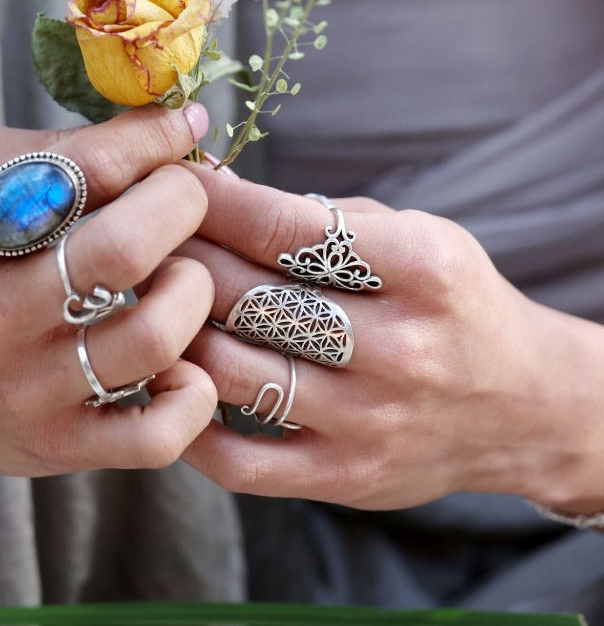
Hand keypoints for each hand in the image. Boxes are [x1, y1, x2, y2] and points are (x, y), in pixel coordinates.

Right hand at [0, 104, 218, 490]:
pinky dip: (193, 397)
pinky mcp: (55, 445)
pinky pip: (156, 436)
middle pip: (122, 248)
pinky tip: (183, 361)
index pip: (80, 170)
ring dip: (192, 289)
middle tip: (185, 194)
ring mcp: (23, 389)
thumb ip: (48, 150)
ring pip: (153, 337)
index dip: (152, 137)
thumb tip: (156, 126)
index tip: (182, 124)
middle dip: (181, 201)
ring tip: (180, 273)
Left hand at [176, 165, 603, 510]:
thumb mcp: (412, 233)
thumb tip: (212, 189)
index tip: (164, 181)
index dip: (210, 202)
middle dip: (176, 255)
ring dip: (169, 328)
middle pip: (247, 297)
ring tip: (142, 298)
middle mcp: (398, 349)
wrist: (524, 405)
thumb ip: (316, 217)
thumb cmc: (452, 301)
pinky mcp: (344, 478)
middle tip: (135, 235)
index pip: (285, 231)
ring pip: (229, 370)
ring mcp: (370, 422)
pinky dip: (187, 416)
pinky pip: (237, 460)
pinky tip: (169, 377)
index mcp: (421, 270)